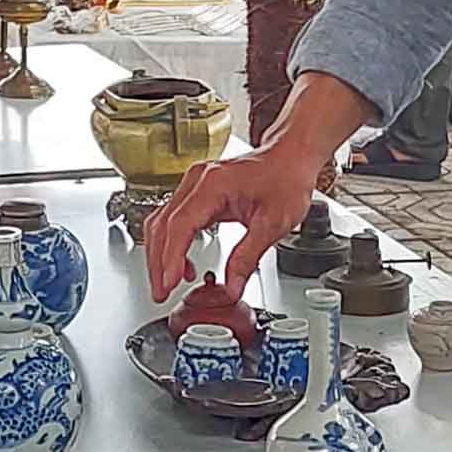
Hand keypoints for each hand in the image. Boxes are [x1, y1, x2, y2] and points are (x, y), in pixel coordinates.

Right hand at [142, 142, 317, 308]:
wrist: (292, 157)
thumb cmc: (286, 179)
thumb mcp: (274, 223)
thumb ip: (248, 257)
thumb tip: (232, 286)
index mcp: (214, 184)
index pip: (180, 225)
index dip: (171, 258)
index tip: (169, 283)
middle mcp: (198, 180)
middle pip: (163, 225)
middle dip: (159, 263)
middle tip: (161, 293)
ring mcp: (195, 183)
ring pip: (162, 222)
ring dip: (160, 255)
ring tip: (167, 284)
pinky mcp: (198, 191)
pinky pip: (173, 218)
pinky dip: (171, 243)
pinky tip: (182, 264)